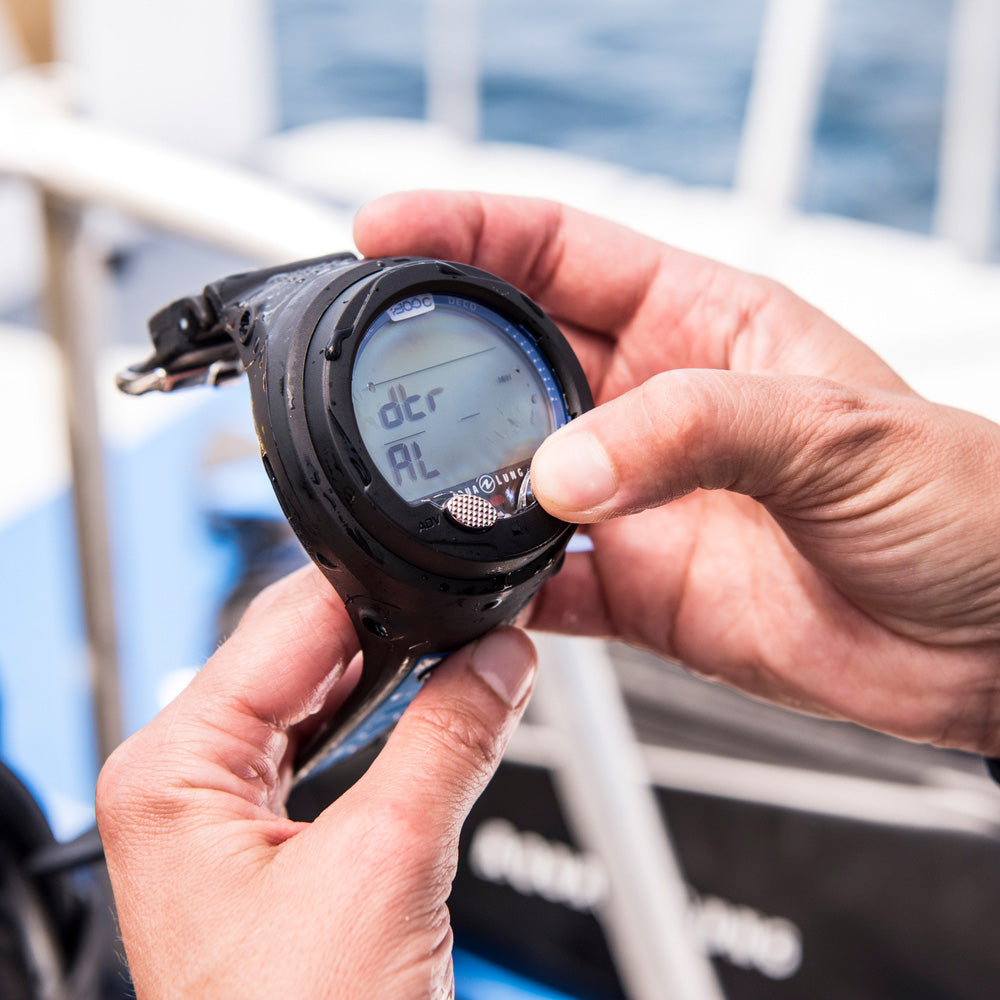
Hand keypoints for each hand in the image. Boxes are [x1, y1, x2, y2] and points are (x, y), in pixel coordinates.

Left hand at [96, 566, 535, 998]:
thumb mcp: (387, 864)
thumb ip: (449, 739)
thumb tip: (497, 660)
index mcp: (173, 769)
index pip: (284, 629)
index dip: (374, 594)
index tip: (447, 579)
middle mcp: (185, 781)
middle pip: (298, 657)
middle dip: (388, 632)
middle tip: (468, 618)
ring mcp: (223, 812)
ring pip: (318, 700)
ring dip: (392, 677)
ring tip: (461, 656)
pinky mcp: (268, 843)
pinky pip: (329, 748)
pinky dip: (383, 725)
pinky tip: (428, 709)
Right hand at [355, 191, 999, 755]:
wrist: (995, 644)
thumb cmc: (966, 507)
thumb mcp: (836, 431)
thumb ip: (692, 431)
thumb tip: (561, 469)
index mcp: (703, 323)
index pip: (557, 251)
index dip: (466, 230)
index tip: (385, 231)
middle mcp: (656, 406)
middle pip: (512, 362)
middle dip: (440, 365)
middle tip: (383, 384)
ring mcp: (638, 498)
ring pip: (511, 476)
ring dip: (461, 486)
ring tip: (417, 492)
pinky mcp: (637, 585)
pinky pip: (540, 581)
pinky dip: (497, 588)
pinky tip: (472, 588)